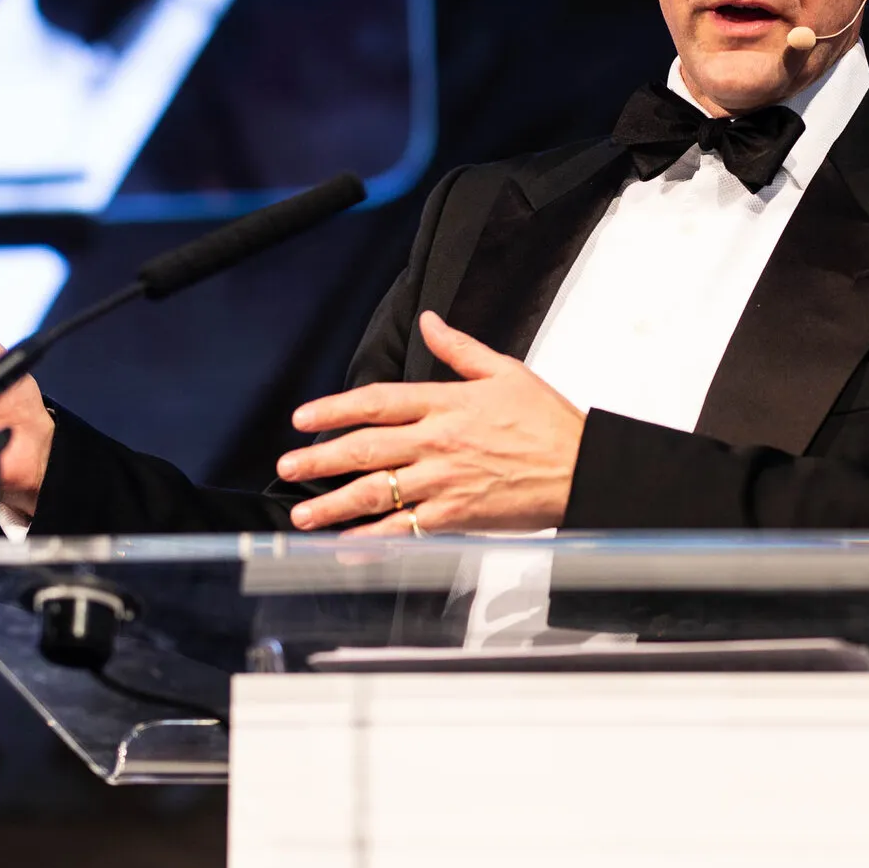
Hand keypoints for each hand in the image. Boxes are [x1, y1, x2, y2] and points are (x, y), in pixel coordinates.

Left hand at [278, 311, 583, 534]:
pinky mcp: (456, 517)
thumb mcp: (506, 372)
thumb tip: (429, 322)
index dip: (334, 409)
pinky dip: (373, 540)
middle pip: (365, 449)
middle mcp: (438, 442)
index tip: (302, 418)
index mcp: (447, 403)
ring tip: (302, 513)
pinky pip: (404, 531)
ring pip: (377, 493)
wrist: (582, 469)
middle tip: (286, 468)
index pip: (377, 402)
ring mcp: (445, 482)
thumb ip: (459, 348)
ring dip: (334, 504)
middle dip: (319, 459)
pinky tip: (347, 545)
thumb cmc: (549, 423)